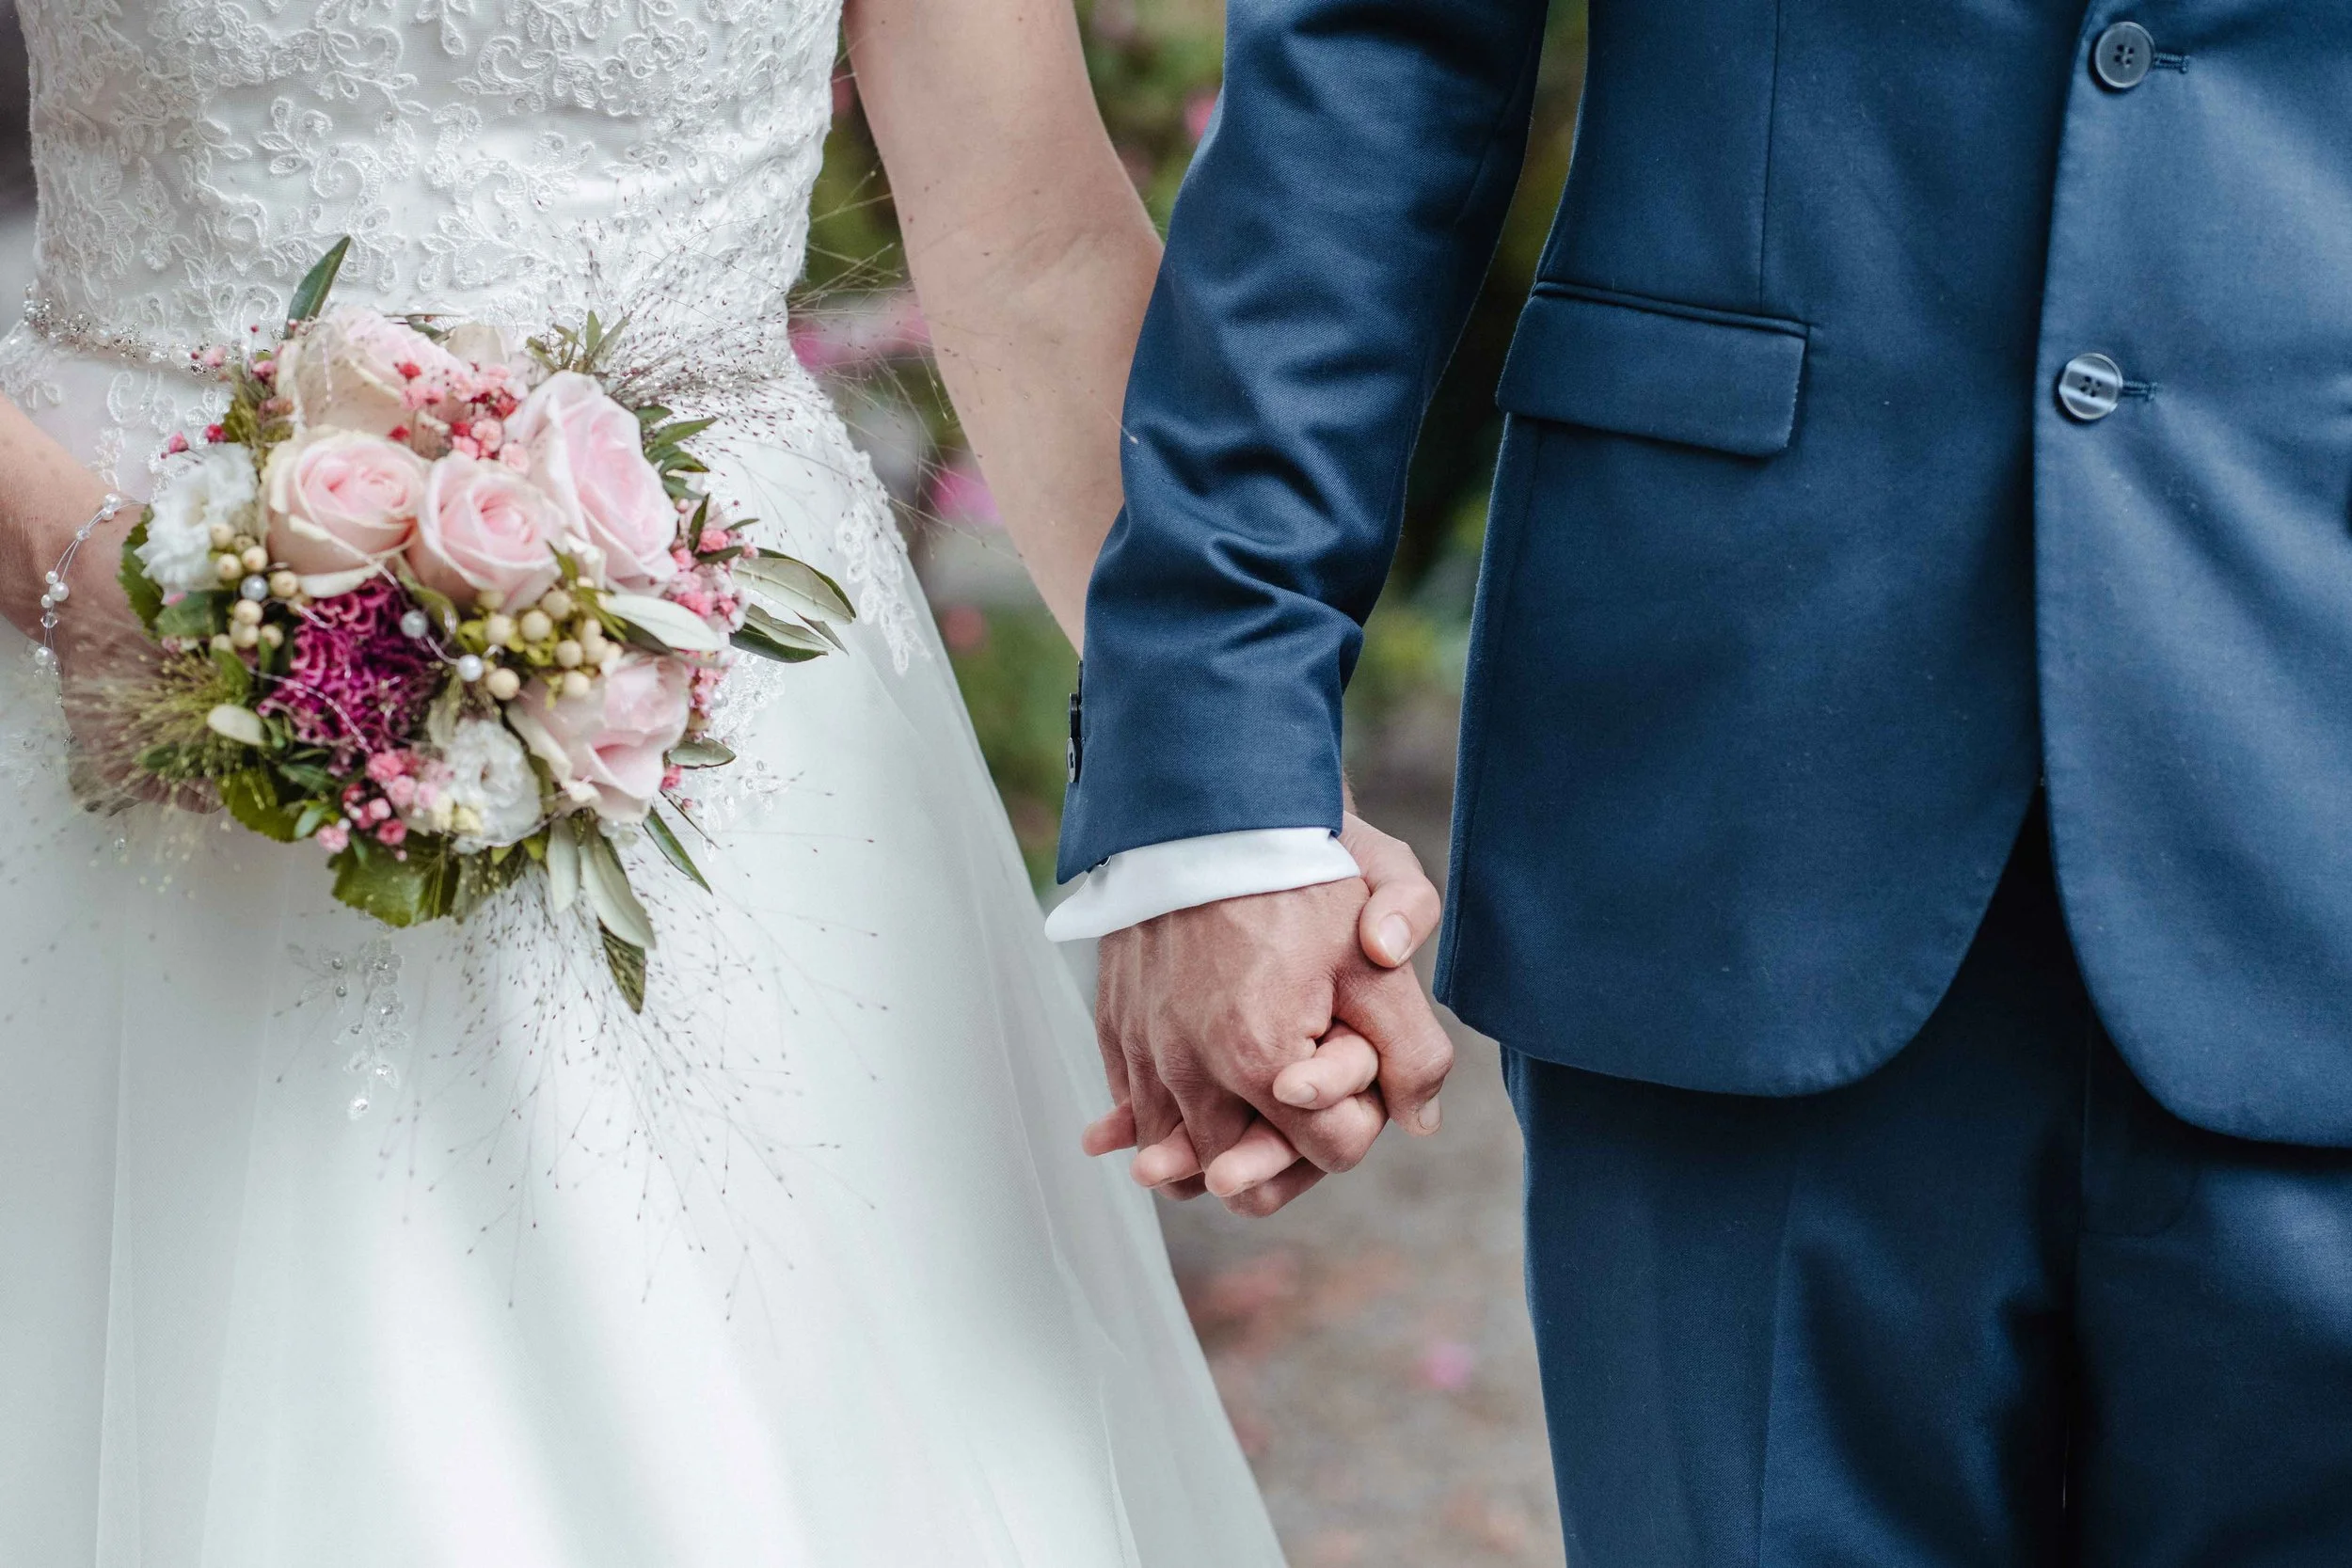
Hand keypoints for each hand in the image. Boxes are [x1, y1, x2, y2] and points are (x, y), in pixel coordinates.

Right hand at [1082, 811, 1450, 1213]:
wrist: (1199, 814)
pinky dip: (1162, 1125)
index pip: (1333, 1153)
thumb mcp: (1375, 956)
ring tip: (1255, 1120)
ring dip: (1221, 1154)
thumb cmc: (1293, 879)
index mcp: (1261, 1063)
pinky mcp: (1114, 1035)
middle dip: (1291, 1154)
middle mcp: (1190, 1075)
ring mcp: (1144, 1058)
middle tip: (1313, 1104)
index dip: (1362, 1117)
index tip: (1360, 1067)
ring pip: (1182, 1166)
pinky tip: (1190, 1105)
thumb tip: (1421, 1121)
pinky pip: (1136, 1116)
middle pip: (1249, 1183)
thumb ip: (1412, 1047)